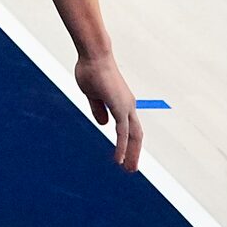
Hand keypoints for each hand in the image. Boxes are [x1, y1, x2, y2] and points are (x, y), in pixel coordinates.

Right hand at [71, 50, 143, 170]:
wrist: (94, 57)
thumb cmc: (91, 71)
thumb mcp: (93, 95)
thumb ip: (98, 109)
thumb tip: (103, 124)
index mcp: (122, 103)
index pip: (129, 127)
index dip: (127, 142)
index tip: (123, 155)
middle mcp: (128, 106)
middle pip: (135, 135)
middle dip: (134, 153)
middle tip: (131, 168)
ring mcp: (126, 108)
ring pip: (133, 136)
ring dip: (131, 154)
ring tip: (129, 169)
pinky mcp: (120, 109)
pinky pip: (123, 133)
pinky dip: (122, 148)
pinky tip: (118, 159)